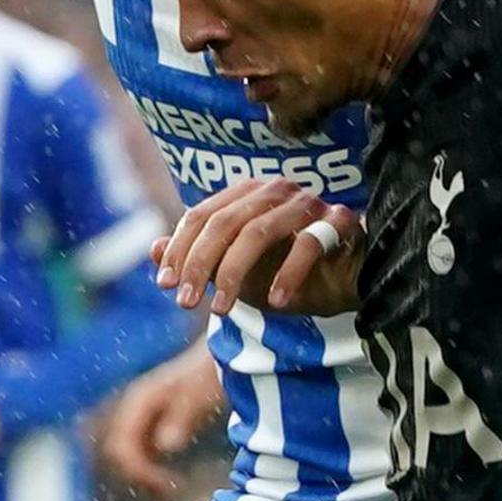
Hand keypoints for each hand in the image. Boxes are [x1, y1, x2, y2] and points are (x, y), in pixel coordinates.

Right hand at [99, 352, 225, 493]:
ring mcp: (141, 414)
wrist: (221, 357)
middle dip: (139, 472)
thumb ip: (180, 419)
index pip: (122, 444)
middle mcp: (134, 407)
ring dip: (144, 471)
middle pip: (119, 450)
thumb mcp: (197, 397)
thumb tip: (165, 446)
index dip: (137, 469)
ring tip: (172, 486)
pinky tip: (175, 476)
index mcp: (138, 401)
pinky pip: (141, 450)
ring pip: (128, 451)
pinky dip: (151, 465)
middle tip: (170, 488)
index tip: (164, 483)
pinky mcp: (152, 421)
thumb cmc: (209, 374)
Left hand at [156, 179, 361, 319]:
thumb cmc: (288, 273)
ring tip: (221, 310)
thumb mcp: (237, 271)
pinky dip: (288, 275)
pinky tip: (275, 304)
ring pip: (260, 231)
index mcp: (247, 195)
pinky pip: (309, 243)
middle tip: (185, 303)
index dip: (179, 250)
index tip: (165, 286)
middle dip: (199, 264)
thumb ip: (198, 258)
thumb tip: (152, 248)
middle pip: (225, 222)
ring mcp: (309, 203)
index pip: (201, 216)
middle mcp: (275, 190)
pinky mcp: (341, 221)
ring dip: (235, 273)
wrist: (350, 282)